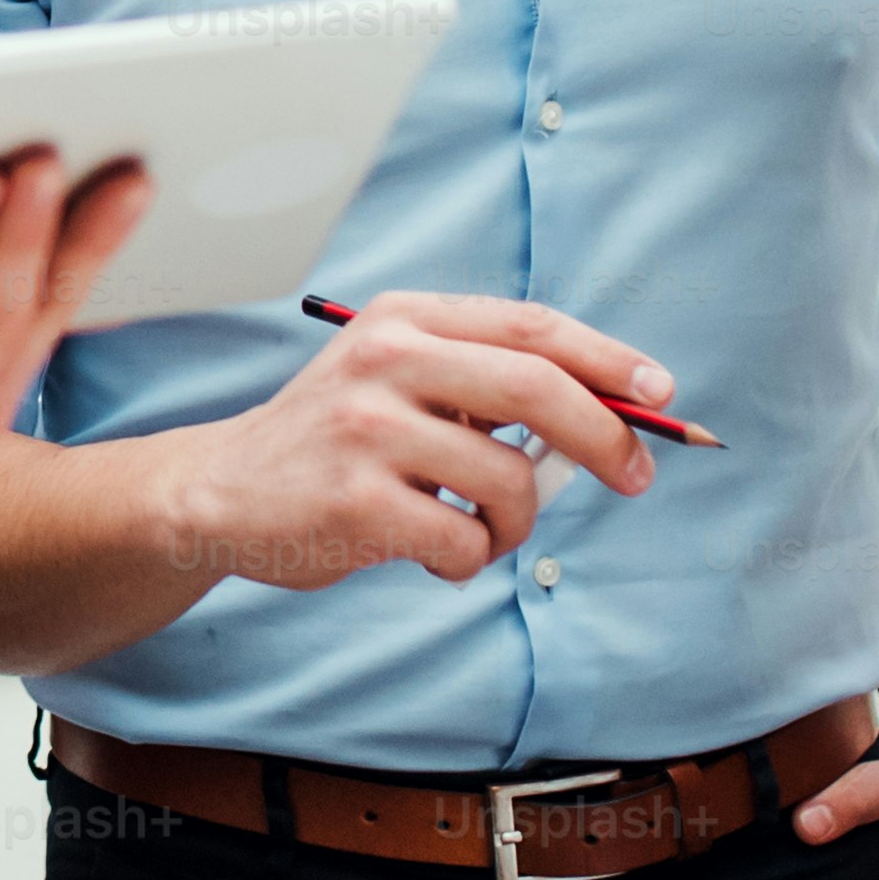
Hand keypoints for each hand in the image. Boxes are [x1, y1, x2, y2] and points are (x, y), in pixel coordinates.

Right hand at [150, 293, 665, 595]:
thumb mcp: (398, 378)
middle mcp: (385, 359)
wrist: (219, 491)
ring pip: (509, 481)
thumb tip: (613, 416)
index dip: (607, 359)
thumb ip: (485, 382)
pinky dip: (468, 561)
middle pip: (537, 388)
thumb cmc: (336, 440)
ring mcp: (366, 430)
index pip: (531, 326)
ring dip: (517, 523)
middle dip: (606, 436)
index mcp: (406, 318)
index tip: (660, 395)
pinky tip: (431, 555)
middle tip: (637, 476)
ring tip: (478, 531)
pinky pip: (465, 542)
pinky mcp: (355, 503)